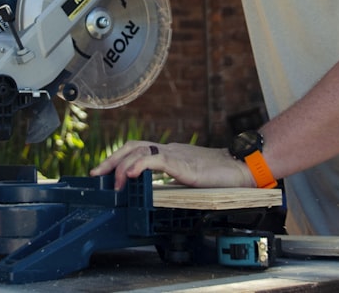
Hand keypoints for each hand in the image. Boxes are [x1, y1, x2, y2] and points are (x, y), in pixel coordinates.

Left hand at [90, 140, 255, 190]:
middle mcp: (169, 150)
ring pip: (140, 151)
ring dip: (122, 165)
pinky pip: (155, 160)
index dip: (119, 158)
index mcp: (170, 154)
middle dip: (112, 159)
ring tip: (115, 182)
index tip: (105, 171)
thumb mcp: (189, 178)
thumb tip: (156, 191)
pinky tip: (131, 174)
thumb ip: (173, 180)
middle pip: (132, 146)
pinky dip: (139, 165)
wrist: (241, 168)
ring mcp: (175, 155)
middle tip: (97, 174)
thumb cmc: (221, 175)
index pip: (138, 149)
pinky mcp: (182, 162)